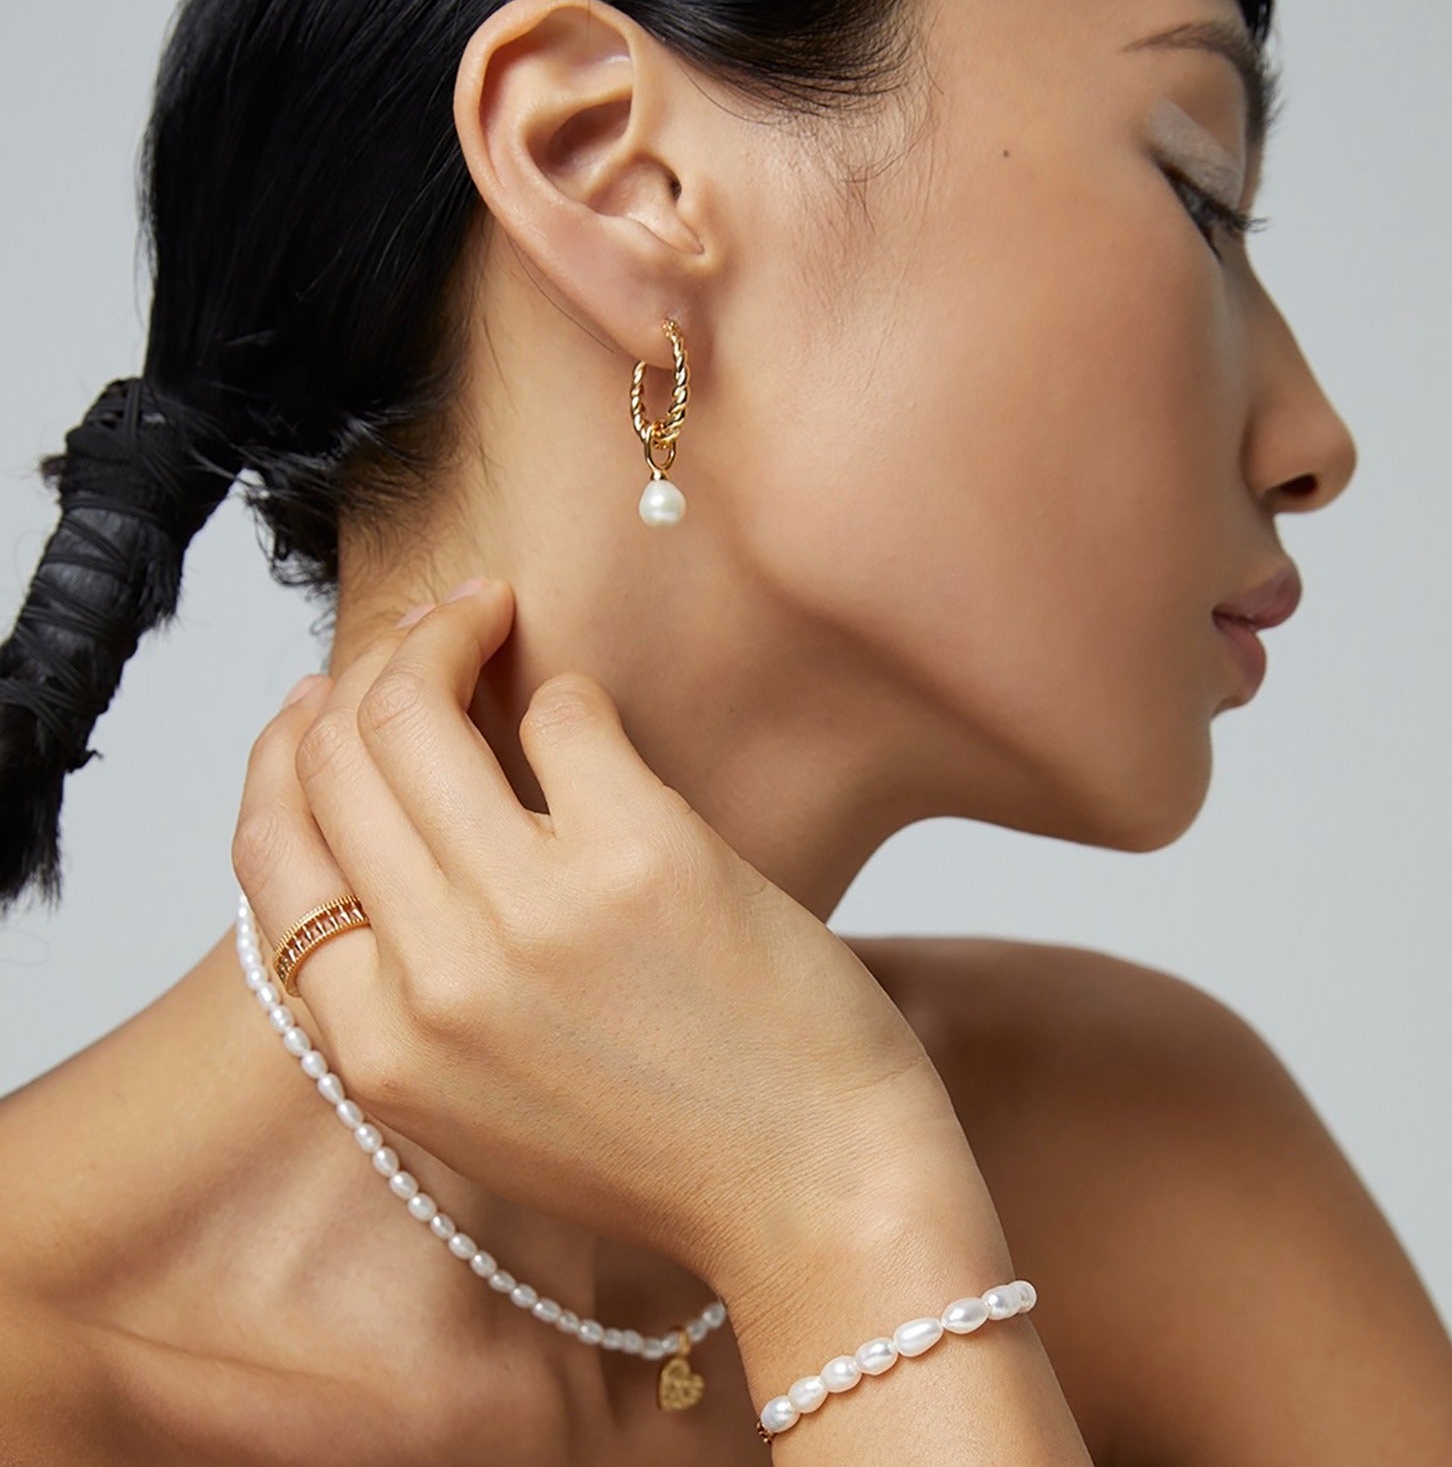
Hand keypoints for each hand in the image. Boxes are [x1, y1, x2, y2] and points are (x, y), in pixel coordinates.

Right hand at [231, 578, 962, 1294]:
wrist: (817, 1198)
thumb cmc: (668, 1147)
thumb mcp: (484, 1107)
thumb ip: (411, 991)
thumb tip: (385, 824)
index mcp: (381, 1051)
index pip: (272, 856)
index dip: (285, 753)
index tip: (321, 699)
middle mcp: (437, 979)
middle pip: (340, 761)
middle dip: (371, 668)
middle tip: (428, 634)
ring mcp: (534, 913)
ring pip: (418, 713)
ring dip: (449, 633)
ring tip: (487, 614)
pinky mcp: (642, 856)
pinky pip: (564, 712)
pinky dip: (568, 693)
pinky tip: (592, 717)